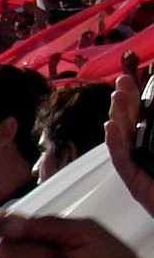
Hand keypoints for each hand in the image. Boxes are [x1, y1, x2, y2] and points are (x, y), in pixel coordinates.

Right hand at [106, 74, 153, 218]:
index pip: (147, 115)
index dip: (142, 96)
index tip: (139, 76)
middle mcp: (147, 149)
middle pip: (132, 122)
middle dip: (126, 101)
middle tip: (122, 81)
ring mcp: (139, 165)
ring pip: (123, 137)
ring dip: (118, 116)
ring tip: (116, 97)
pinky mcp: (134, 181)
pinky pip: (121, 160)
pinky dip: (115, 143)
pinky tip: (110, 127)